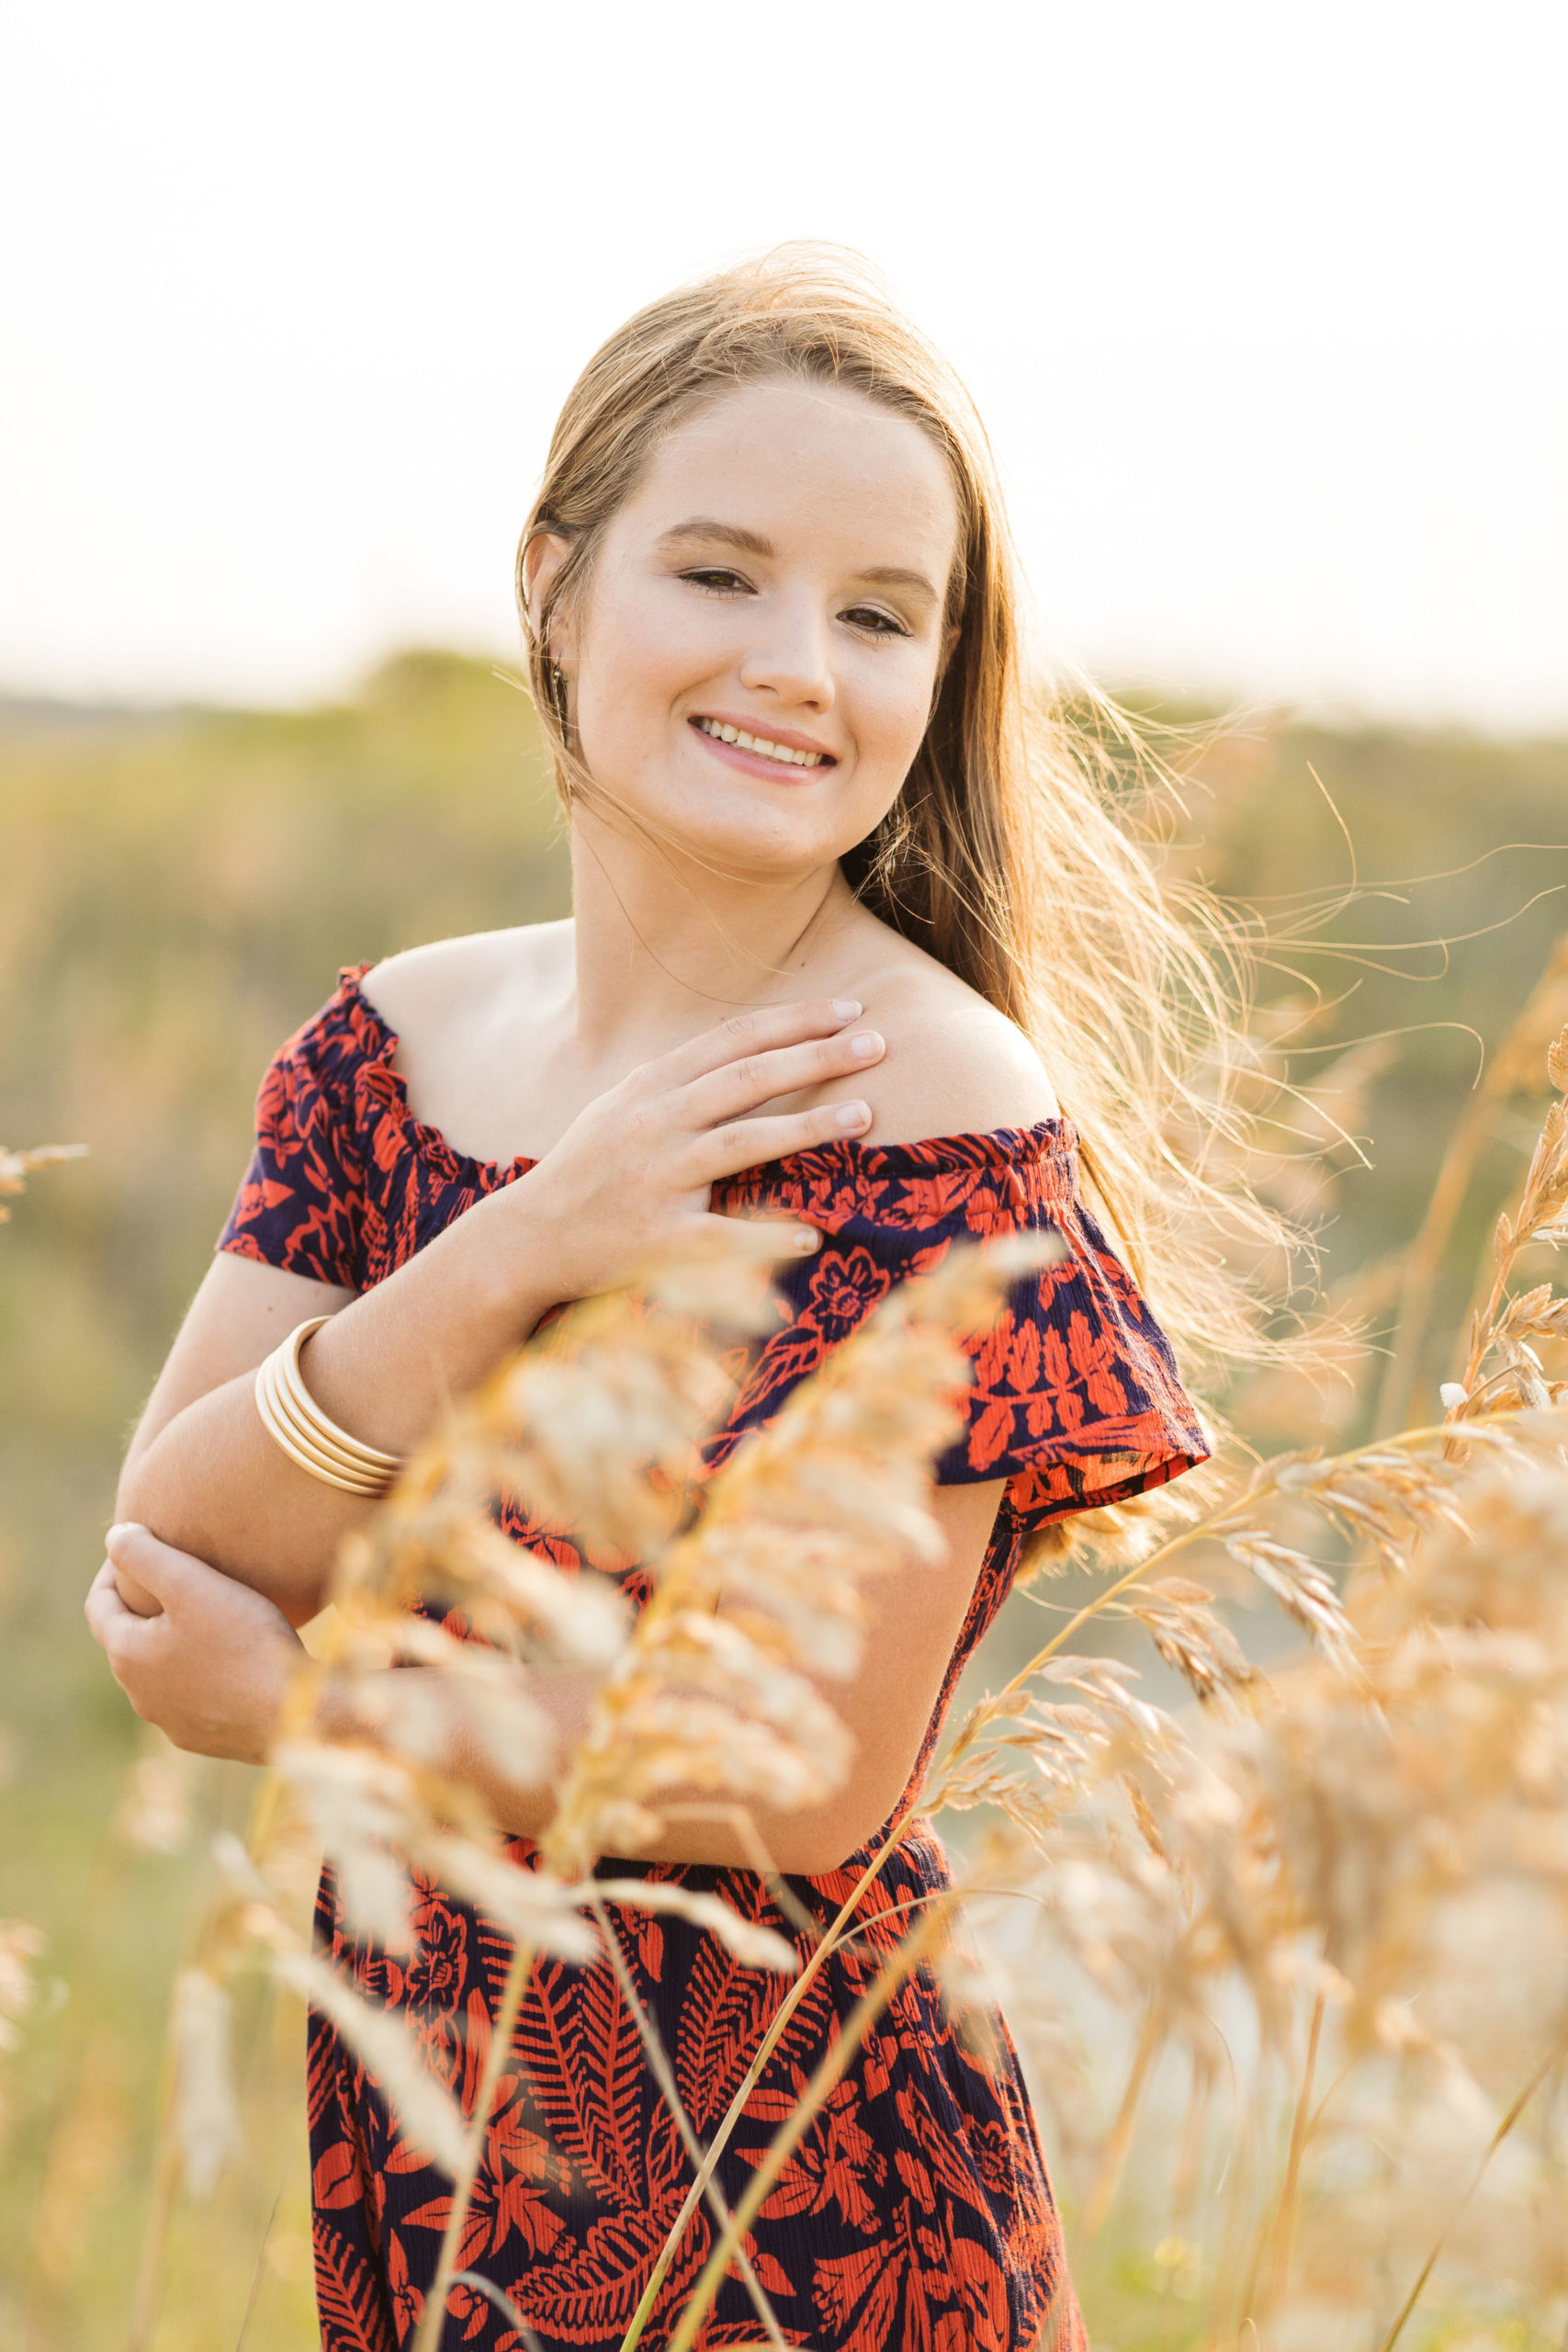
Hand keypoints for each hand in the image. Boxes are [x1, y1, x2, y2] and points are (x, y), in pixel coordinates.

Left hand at [85, 1523, 305, 1762]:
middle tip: (176, 1576)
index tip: (142, 1546)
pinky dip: (198, 1671)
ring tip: (206, 1615)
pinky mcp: (202, 1737)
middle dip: (144, 1605)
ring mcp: (170, 1721)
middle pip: (127, 1638)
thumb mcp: (191, 1584)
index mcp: (127, 1655)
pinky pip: (190, 1696)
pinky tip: (229, 1658)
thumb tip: (115, 1537)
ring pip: (159, 1670)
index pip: (99, 1605)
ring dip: (171, 1641)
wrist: (293, 1713)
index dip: (114, 1570)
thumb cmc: (243, 1642)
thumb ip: (144, 1555)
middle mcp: (139, 1694)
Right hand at [514, 999, 886, 1299]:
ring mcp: (656, 1179)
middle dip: (816, 1056)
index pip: (732, 1040)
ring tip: (864, 1115)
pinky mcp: (657, 1239)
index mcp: (649, 1087)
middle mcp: (654, 1124)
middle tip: (877, 1042)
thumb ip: (678, 1080)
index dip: (792, 1021)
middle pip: (748, 1079)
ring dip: (809, 1127)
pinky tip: (811, 1234)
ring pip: (743, 1143)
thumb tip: (746, 1051)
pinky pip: (722, 1235)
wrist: (526, 1239)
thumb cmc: (585, 1171)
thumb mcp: (620, 1107)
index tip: (848, 1009)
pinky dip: (767, 1235)